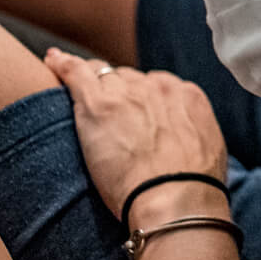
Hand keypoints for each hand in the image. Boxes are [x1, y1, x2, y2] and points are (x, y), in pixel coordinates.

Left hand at [45, 50, 229, 223]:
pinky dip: (61, 65)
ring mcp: (126, 92)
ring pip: (102, 75)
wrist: (175, 198)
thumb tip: (182, 138)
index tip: (133, 113)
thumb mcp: (208, 148)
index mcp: (186, 95)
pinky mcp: (98, 103)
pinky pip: (75, 72)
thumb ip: (193, 130)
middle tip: (108, 118)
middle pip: (128, 78)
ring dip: (92, 84)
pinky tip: (52, 61)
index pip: (156, 86)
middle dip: (118, 92)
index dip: (141, 99)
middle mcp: (158, 86)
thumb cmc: (192, 188)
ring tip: (75, 89)